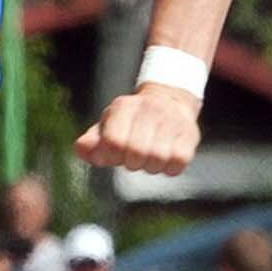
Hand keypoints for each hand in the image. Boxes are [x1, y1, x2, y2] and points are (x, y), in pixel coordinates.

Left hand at [74, 84, 200, 174]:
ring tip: (149, 156)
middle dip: (131, 163)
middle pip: (136, 153)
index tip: (114, 155)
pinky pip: (177, 163)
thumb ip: (91, 142)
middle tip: (133, 157)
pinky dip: (169, 168)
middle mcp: (149, 109)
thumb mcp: (107, 127)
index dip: (111, 156)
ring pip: (157, 159)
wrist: (169, 102)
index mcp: (123, 107)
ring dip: (150, 166)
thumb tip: (81, 149)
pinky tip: (165, 159)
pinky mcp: (190, 133)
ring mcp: (172, 120)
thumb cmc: (130, 123)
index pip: (113, 141)